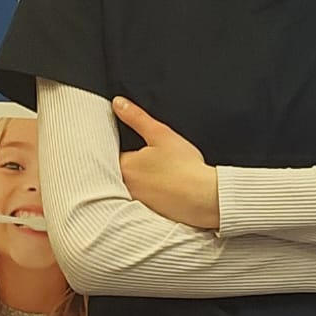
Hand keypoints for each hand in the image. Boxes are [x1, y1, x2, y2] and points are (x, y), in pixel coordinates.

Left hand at [114, 98, 219, 228]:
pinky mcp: (150, 212)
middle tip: (150, 159)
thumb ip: (137, 117)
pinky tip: (165, 188)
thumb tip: (118, 103)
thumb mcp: (161, 134)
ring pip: (131, 186)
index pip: (110, 153)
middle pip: (118, 171)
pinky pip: (144, 200)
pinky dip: (150, 194)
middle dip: (130, 164)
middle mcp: (125, 186)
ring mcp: (137, 201)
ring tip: (159, 173)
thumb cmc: (185, 167)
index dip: (122, 147)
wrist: (206, 197)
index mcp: (124, 166)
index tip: (135, 145)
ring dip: (139, 180)